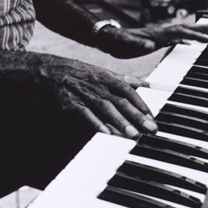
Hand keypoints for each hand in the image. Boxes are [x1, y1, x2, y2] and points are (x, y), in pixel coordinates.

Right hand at [39, 58, 158, 138]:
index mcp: (109, 79)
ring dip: (120, 122)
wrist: (55, 72)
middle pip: (121, 102)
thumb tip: (147, 84)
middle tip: (150, 130)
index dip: (141, 104)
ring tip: (134, 135)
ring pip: (106, 109)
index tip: (152, 117)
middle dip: (137, 117)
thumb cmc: (84, 75)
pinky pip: (86, 114)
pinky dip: (96, 123)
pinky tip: (106, 133)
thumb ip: (126, 81)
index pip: (128, 92)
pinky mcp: (73, 104)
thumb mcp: (105, 73)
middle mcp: (100, 87)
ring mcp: (86, 96)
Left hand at [96, 21, 207, 58]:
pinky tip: (191, 42)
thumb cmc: (117, 41)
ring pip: (182, 31)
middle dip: (201, 29)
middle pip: (185, 28)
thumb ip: (138, 43)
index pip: (179, 32)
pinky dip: (186, 38)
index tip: (207, 39)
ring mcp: (159, 35)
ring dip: (197, 31)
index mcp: (156, 33)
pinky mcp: (156, 40)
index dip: (193, 35)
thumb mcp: (126, 43)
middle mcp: (160, 32)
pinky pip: (176, 38)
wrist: (109, 39)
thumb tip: (149, 45)